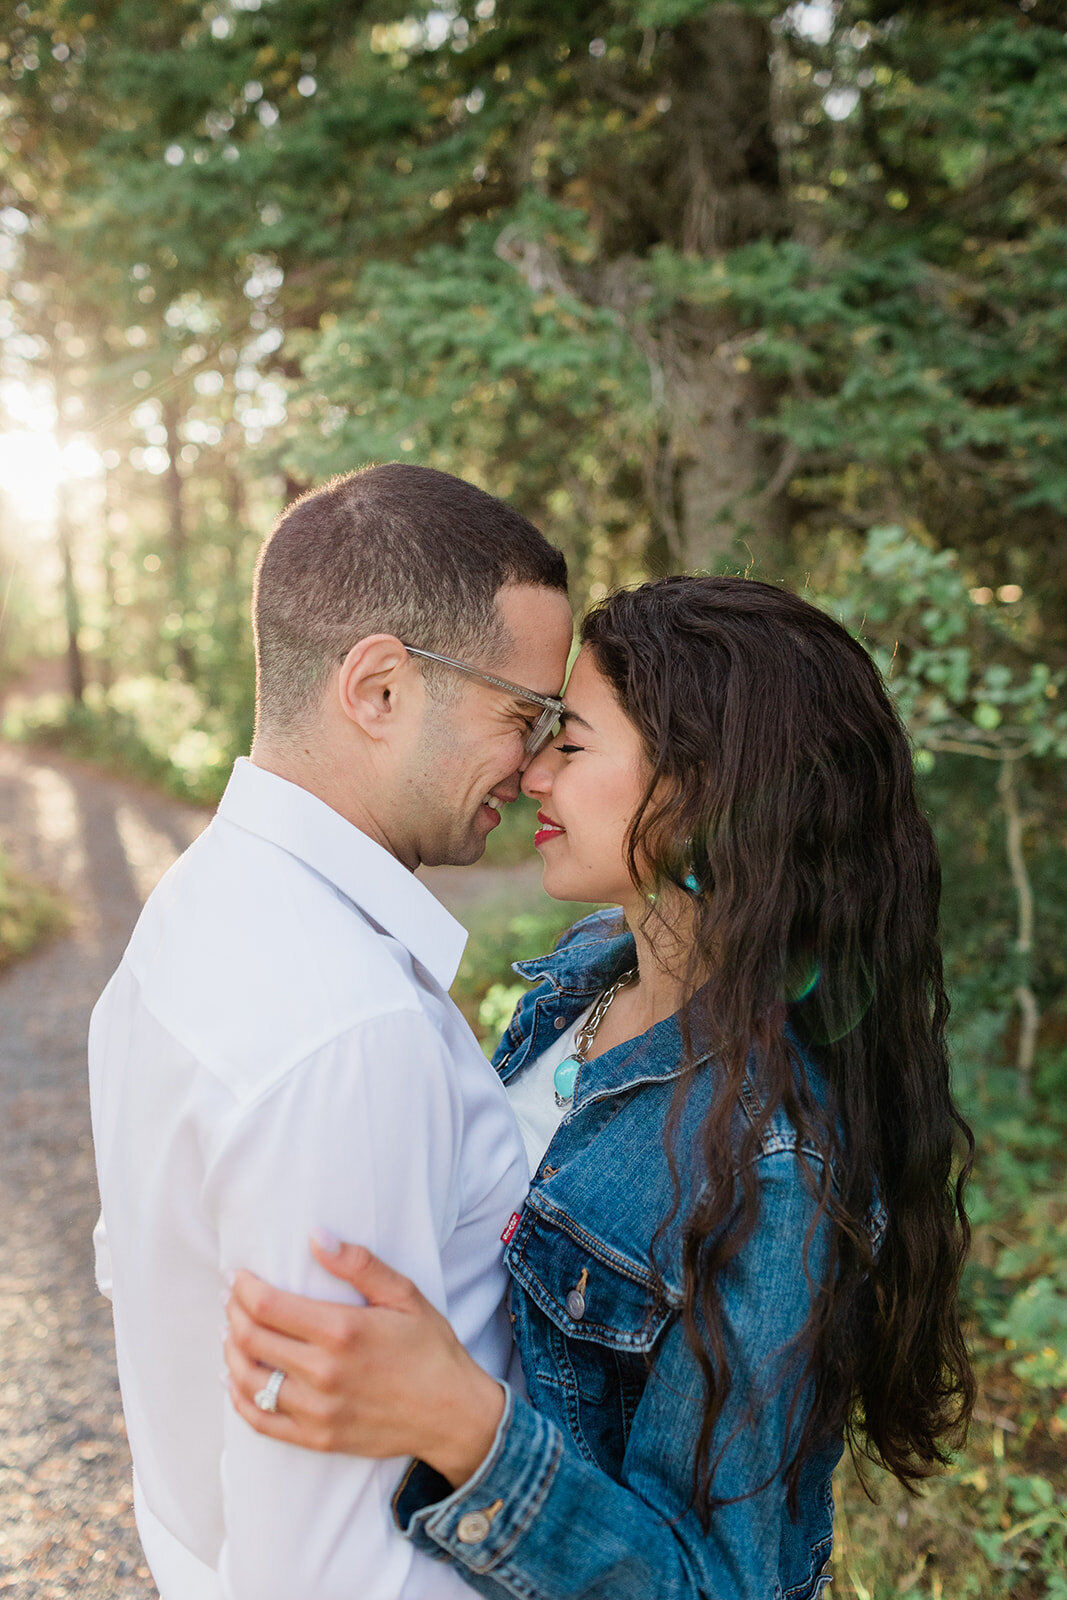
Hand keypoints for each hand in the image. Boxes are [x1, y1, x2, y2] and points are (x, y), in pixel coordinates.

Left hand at [224, 1236, 505, 1486]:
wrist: (452, 1414)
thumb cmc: (430, 1348)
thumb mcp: (404, 1294)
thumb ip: (358, 1264)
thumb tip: (315, 1236)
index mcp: (342, 1330)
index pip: (268, 1306)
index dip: (243, 1288)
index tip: (238, 1275)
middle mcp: (323, 1372)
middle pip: (251, 1339)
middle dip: (233, 1312)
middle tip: (232, 1298)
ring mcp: (317, 1410)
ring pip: (249, 1380)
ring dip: (232, 1351)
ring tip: (233, 1331)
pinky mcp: (317, 1439)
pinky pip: (261, 1421)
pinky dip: (239, 1397)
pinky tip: (235, 1379)